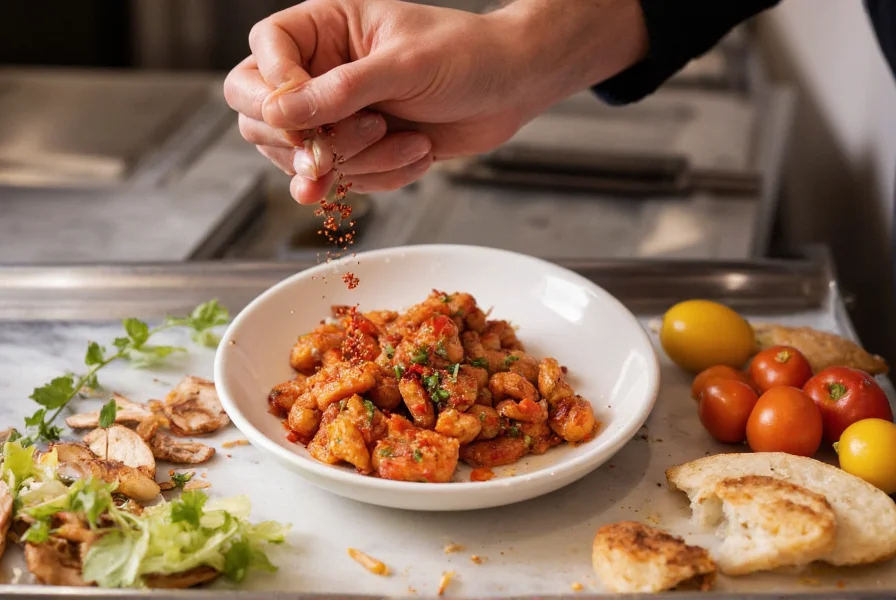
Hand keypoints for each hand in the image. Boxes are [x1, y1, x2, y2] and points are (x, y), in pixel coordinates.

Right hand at [224, 0, 647, 204]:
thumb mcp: (403, 66)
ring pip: (303, 159)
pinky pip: (343, 180)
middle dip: (312, 140)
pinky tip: (416, 152)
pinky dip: (380, 177)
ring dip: (356, 163)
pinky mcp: (359, 150)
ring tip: (405, 141)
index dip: (275, 92)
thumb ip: (340, 91)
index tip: (305, 118)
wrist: (512, 89)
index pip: (264, 56)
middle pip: (262, 115)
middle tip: (361, 136)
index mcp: (325, 28)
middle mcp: (322, 72)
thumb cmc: (467, 56)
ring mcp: (338, 115)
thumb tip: (281, 113)